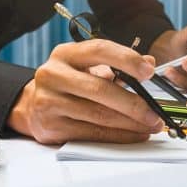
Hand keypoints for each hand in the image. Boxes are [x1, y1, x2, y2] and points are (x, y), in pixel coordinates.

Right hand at [9, 39, 164, 143]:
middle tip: (154, 111)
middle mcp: (53, 75)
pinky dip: (118, 135)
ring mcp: (49, 102)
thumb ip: (117, 64)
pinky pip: (92, 133)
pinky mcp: (51, 127)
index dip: (126, 59)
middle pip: (99, 89)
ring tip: (150, 125)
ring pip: (98, 115)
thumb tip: (149, 61)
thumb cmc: (68, 83)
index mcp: (65, 54)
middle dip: (133, 103)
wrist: (32, 106)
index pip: (99, 50)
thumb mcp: (87, 66)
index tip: (149, 70)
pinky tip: (134, 134)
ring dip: (130, 123)